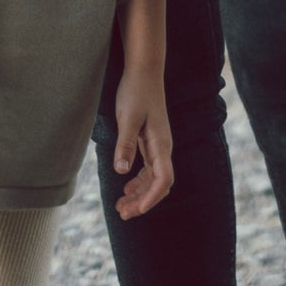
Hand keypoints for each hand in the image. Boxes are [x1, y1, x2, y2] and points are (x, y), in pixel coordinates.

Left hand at [111, 67, 173, 219]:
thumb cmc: (136, 92)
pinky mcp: (150, 141)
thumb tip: (122, 172)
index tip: (137, 210)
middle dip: (142, 202)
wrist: (143, 71)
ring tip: (121, 207)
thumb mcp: (128, 118)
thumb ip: (125, 144)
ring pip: (153, 179)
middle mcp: (163, 148)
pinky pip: (148, 169)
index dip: (152, 197)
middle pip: (158, 184)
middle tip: (122, 214)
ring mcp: (157, 146)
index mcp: (161, 144)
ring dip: (139, 195)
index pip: (163, 179)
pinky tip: (126, 189)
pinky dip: (138, 182)